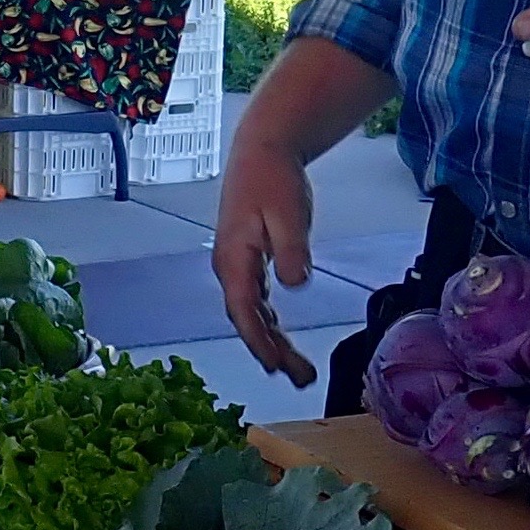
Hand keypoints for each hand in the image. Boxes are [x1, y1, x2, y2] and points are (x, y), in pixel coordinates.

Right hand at [208, 124, 322, 384]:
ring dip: (273, 343)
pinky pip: (258, 303)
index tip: (276, 366)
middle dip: (271, 352)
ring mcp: (238, 267)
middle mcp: (230, 268)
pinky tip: (285, 341)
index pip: (244, 310)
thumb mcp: (288, 212)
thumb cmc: (272, 178)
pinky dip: (271, 325)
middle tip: (299, 378)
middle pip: (248, 320)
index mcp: (234, 258)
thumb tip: (294, 284)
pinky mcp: (249, 263)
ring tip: (298, 370)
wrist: (262, 151)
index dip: (258, 341)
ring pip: (253, 315)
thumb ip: (291, 249)